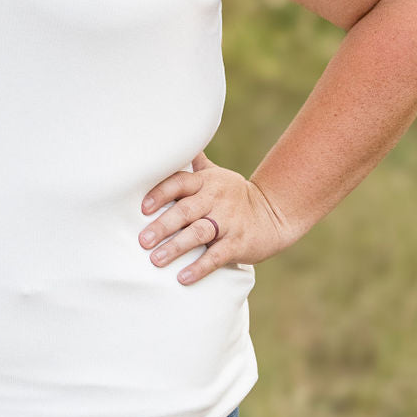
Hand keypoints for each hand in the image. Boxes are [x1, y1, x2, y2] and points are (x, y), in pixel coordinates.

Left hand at [138, 149, 301, 283]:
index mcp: (207, 182)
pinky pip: (217, 256)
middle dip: (163, 225)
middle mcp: (216, 200)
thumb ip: (195, 163)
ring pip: (199, 233)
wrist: (274, 214)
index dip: (161, 194)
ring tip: (156, 260)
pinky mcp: (239, 243)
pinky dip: (200, 267)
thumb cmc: (235, 195)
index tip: (143, 208)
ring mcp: (228, 222)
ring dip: (176, 247)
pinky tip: (183, 277)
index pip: (180, 183)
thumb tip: (173, 139)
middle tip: (142, 240)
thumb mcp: (217, 175)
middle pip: (186, 210)